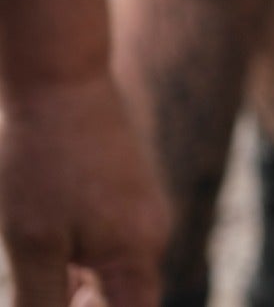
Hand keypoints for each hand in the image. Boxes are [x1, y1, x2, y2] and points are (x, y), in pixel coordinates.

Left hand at [0, 75, 167, 305]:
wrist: (60, 80)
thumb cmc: (42, 162)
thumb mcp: (31, 243)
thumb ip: (43, 299)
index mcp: (136, 252)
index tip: (61, 300)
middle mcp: (152, 233)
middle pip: (122, 299)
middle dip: (80, 304)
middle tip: (32, 287)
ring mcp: (143, 209)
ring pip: (111, 272)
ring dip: (73, 286)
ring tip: (32, 257)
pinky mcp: (128, 192)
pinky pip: (108, 244)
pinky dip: (76, 259)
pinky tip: (41, 241)